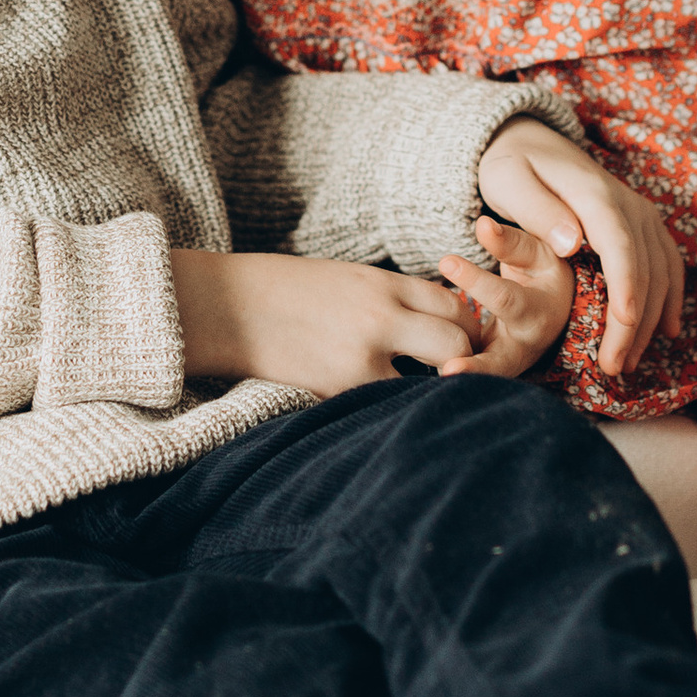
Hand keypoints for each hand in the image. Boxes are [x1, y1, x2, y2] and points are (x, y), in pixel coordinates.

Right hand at [170, 249, 478, 395]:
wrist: (227, 305)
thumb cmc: (285, 291)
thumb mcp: (346, 279)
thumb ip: (392, 300)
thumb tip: (434, 325)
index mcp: (384, 283)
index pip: (456, 305)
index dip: (469, 330)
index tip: (464, 348)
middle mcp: (383, 314)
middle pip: (459, 340)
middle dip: (466, 362)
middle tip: (456, 380)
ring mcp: (364, 353)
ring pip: (435, 379)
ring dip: (437, 392)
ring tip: (429, 404)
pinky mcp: (339, 387)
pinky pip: (388, 405)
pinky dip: (394, 412)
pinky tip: (386, 417)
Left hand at [431, 215, 574, 380]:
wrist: (557, 308)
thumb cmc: (545, 274)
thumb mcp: (537, 253)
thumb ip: (510, 243)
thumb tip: (482, 225)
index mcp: (539, 311)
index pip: (505, 298)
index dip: (476, 281)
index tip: (445, 261)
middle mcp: (525, 345)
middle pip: (501, 361)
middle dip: (476, 367)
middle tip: (449, 369)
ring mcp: (509, 364)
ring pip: (486, 379)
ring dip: (463, 383)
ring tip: (437, 383)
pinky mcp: (492, 371)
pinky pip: (474, 378)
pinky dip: (453, 380)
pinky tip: (425, 383)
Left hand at [477, 119, 686, 378]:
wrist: (528, 140)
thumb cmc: (510, 165)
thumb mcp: (507, 180)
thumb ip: (537, 211)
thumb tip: (573, 242)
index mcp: (594, 193)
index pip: (620, 246)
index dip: (626, 289)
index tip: (622, 327)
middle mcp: (627, 202)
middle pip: (644, 268)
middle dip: (634, 322)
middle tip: (614, 367)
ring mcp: (639, 212)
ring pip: (662, 271)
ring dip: (651, 320)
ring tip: (629, 362)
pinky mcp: (642, 224)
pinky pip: (668, 263)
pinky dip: (670, 298)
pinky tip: (667, 331)